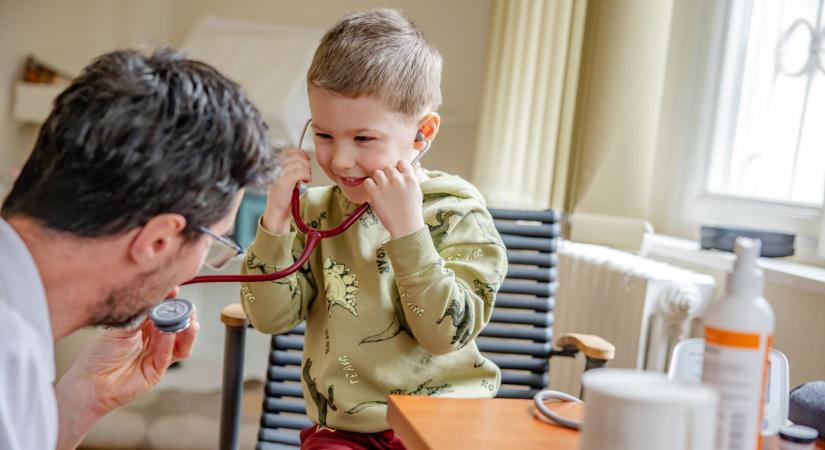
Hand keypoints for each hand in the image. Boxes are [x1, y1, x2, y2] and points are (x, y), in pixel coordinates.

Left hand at [54, 306, 198, 448]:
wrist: (91, 382)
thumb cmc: (100, 355)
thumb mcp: (120, 329)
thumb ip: (140, 317)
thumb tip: (155, 301)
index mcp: (144, 326)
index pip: (163, 312)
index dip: (170, 302)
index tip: (175, 290)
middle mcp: (154, 339)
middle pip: (177, 327)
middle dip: (185, 317)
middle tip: (189, 308)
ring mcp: (157, 354)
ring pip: (180, 343)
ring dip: (187, 332)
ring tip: (190, 323)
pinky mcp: (157, 370)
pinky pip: (168, 356)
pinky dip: (171, 345)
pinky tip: (171, 335)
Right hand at [262, 148, 310, 232]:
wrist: (278, 213)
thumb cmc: (284, 197)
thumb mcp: (288, 179)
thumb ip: (292, 168)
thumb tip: (304, 158)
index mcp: (274, 166)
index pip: (287, 151)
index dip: (299, 152)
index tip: (306, 158)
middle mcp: (274, 169)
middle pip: (294, 156)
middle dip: (305, 163)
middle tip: (307, 172)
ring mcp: (277, 175)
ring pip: (298, 164)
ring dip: (306, 170)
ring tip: (306, 178)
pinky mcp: (282, 183)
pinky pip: (299, 173)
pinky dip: (306, 175)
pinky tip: (306, 180)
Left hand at [364, 159, 424, 238]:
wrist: (405, 226)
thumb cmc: (412, 209)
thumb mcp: (417, 190)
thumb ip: (413, 176)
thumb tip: (415, 163)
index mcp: (410, 177)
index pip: (401, 162)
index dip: (398, 168)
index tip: (397, 176)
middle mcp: (397, 179)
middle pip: (388, 167)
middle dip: (388, 176)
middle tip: (389, 187)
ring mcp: (385, 185)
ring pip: (377, 173)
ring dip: (379, 180)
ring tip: (382, 191)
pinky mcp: (375, 193)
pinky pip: (368, 182)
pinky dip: (370, 186)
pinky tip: (375, 193)